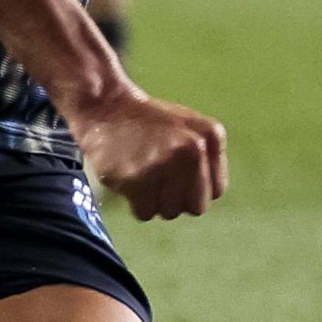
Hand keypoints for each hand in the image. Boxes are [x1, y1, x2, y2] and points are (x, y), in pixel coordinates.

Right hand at [65, 82, 228, 220]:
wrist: (105, 108)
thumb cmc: (149, 124)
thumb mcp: (190, 128)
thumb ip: (208, 161)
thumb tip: (208, 196)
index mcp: (210, 136)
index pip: (216, 190)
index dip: (195, 188)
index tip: (178, 175)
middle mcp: (193, 149)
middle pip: (196, 207)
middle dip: (179, 199)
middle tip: (159, 180)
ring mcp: (164, 164)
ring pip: (170, 213)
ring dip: (155, 201)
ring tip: (142, 175)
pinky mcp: (136, 179)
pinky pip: (145, 213)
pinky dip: (135, 203)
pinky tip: (129, 179)